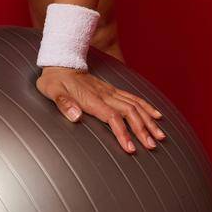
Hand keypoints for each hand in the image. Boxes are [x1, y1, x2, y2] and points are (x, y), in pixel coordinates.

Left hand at [35, 67, 165, 154]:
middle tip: (152, 147)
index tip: (131, 148)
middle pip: (130, 113)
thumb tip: (75, 116)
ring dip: (148, 121)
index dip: (123, 133)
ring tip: (160, 136)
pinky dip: (147, 107)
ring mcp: (111, 92)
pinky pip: (133, 98)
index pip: (112, 118)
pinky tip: (157, 116)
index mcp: (92, 99)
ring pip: (135, 106)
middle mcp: (106, 95)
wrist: (60, 62)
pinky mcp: (112, 91)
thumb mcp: (51, 91)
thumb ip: (63, 103)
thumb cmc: (54, 80)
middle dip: (142, 130)